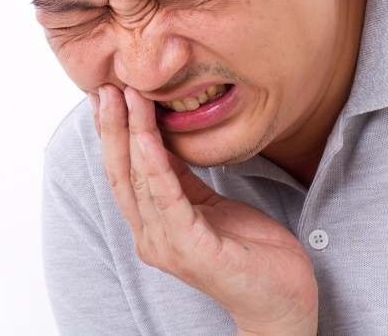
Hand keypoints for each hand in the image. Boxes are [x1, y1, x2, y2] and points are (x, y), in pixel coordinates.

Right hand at [93, 84, 317, 335]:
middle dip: (112, 127)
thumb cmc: (249, 252)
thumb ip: (181, 178)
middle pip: (121, 174)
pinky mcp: (193, 250)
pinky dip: (156, 165)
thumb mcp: (209, 203)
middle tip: (108, 86)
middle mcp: (151, 238)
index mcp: (152, 228)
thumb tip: (158, 137)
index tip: (106, 93)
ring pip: (140, 181)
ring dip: (132, 134)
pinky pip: (169, 200)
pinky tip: (149, 137)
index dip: (111, 132)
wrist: (281, 301)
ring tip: (129, 97)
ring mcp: (168, 247)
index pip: (121, 173)